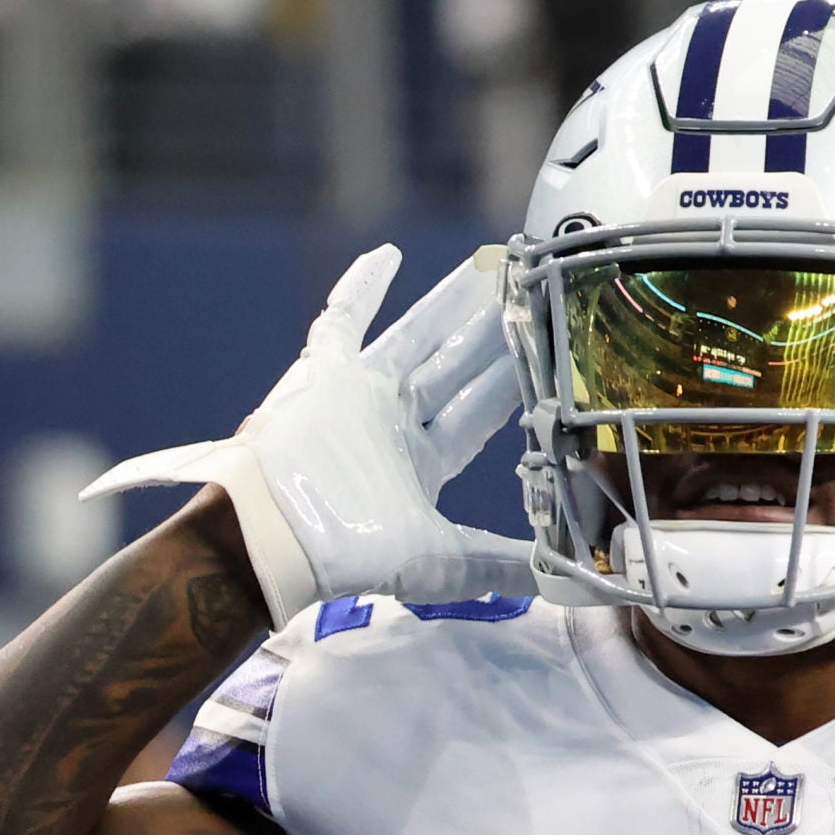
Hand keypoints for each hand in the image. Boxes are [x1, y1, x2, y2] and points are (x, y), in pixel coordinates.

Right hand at [85, 245, 530, 625]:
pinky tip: (389, 254)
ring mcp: (358, 396)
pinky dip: (362, 288)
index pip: (479, 414)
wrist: (274, 538)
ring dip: (449, 303)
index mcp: (422, 464)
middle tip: (526, 292)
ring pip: (414, 335)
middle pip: (454, 368)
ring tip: (486, 267)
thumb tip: (560, 580)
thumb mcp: (441, 563)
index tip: (546, 353)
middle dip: (489, 335)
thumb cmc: (351, 552)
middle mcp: (394, 425)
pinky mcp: (321, 375)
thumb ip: (498, 564)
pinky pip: (341, 321)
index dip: (513, 385)